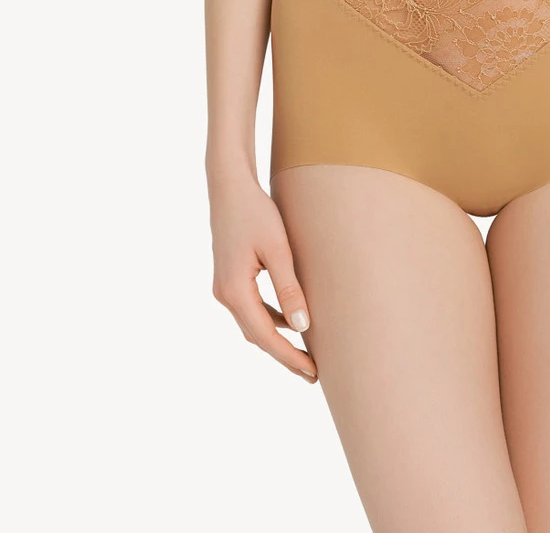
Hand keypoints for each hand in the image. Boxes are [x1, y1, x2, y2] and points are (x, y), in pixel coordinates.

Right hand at [210, 172, 316, 382]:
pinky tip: (290, 321)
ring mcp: (224, 288)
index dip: (289, 357)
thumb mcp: (278, 249)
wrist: (230, 187)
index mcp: (234, 291)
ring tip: (305, 354)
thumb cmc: (256, 212)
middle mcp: (225, 294)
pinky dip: (270, 320)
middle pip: (257, 336)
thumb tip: (302, 328)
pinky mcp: (229, 279)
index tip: (312, 372)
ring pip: (253, 324)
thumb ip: (289, 288)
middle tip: (313, 374)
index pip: (265, 336)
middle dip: (284, 355)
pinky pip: (251, 309)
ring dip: (277, 340)